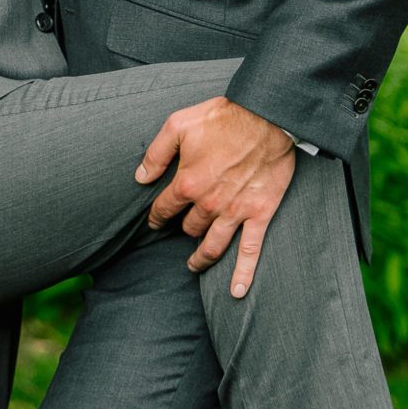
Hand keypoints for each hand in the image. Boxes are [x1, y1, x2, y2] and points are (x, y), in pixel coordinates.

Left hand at [135, 96, 296, 297]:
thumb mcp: (179, 124)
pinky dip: (243, 274)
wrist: (268, 116)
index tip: (155, 220)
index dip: (157, 216)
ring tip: (193, 264)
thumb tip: (140, 177)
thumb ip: (156, 153)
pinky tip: (236, 292)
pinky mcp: (259, 214)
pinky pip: (251, 251)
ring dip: (201, 258)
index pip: (164, 209)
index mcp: (188, 183)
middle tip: (182, 229)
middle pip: (189, 227)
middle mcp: (208, 203)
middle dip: (183, 228)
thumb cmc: (223, 117)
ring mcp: (235, 212)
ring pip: (212, 245)